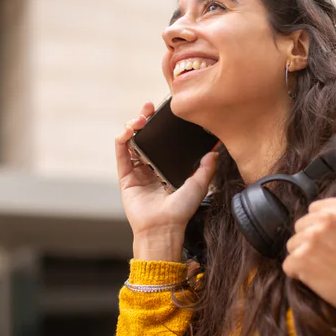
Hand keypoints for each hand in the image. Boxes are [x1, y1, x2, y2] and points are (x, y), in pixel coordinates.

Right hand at [115, 101, 217, 261]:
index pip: (161, 141)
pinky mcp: (125, 176)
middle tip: (148, 108)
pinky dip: (122, 139)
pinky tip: (128, 130)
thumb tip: (215, 152)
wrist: (164, 227)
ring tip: (140, 119)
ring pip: (130, 141)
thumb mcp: (198, 185)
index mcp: (165, 167)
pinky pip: (121, 153)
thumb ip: (206, 168)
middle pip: (144, 137)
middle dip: (145, 120)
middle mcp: (149, 167)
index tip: (164, 113)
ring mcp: (136, 171)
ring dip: (132, 126)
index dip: (160, 126)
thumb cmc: (180, 211)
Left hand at [282, 196, 335, 324]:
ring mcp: (310, 238)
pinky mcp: (300, 259)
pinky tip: (313, 277)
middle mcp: (324, 218)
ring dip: (302, 256)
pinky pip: (288, 264)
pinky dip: (297, 273)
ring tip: (321, 266)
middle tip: (326, 254)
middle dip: (309, 239)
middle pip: (300, 226)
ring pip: (292, 245)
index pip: (313, 209)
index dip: (319, 225)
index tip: (328, 239)